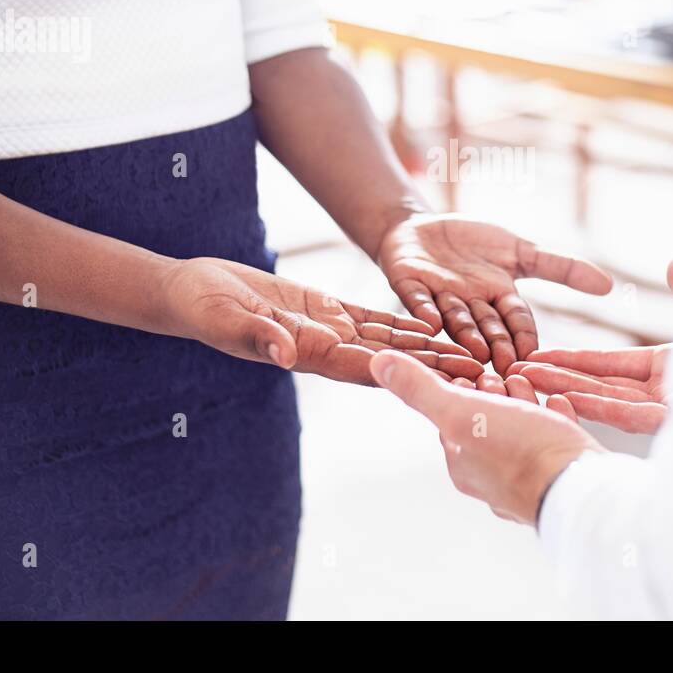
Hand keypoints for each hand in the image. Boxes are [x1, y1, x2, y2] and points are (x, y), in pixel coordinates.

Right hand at [157, 257, 482, 384]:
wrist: (192, 290)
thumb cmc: (202, 308)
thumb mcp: (227, 319)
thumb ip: (258, 335)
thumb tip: (287, 355)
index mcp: (307, 355)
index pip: (365, 368)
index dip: (406, 374)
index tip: (443, 381)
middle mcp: (325, 347)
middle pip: (390, 360)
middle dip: (434, 366)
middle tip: (481, 371)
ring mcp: (327, 329)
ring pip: (388, 340)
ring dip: (428, 346)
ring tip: (471, 349)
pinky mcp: (324, 308)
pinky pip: (371, 317)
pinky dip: (402, 321)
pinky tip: (434, 322)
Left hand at [371, 350, 600, 523]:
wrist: (577, 488)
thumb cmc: (518, 451)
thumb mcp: (460, 411)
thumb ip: (420, 389)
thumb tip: (377, 364)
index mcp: (463, 461)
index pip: (453, 417)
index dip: (462, 389)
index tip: (472, 371)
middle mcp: (491, 475)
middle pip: (488, 424)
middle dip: (494, 396)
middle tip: (502, 376)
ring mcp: (528, 477)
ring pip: (521, 432)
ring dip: (522, 403)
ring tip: (527, 383)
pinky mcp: (561, 474)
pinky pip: (553, 441)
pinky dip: (553, 419)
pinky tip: (559, 405)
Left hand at [376, 214, 612, 375]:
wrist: (418, 226)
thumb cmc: (472, 242)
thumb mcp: (520, 251)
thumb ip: (560, 268)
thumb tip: (609, 285)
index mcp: (498, 300)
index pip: (518, 322)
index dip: (526, 338)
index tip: (539, 359)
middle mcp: (471, 307)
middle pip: (488, 329)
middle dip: (499, 347)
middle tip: (509, 369)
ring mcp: (439, 298)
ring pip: (455, 320)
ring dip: (466, 336)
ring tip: (478, 352)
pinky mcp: (409, 287)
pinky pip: (417, 301)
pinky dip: (423, 311)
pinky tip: (429, 322)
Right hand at [505, 258, 672, 433]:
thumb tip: (672, 264)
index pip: (611, 364)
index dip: (573, 359)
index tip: (535, 355)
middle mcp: (668, 394)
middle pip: (602, 384)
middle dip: (557, 377)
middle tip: (515, 370)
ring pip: (611, 401)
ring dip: (569, 391)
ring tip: (527, 381)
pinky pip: (637, 416)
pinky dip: (603, 408)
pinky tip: (570, 399)